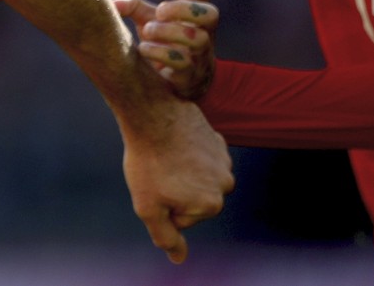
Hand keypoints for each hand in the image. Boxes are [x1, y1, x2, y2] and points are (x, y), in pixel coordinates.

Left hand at [114, 0, 218, 100]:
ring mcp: (200, 56)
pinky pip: (183, 63)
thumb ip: (133, 6)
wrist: (171, 82)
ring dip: (168, 31)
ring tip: (147, 31)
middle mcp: (205, 33)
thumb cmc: (161, 41)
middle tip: (158, 11)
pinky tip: (143, 48)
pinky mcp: (190, 76)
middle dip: (181, 8)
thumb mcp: (148, 19)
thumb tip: (114, 4)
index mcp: (196, 13)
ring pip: (198, 39)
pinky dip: (160, 53)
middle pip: (210, 13)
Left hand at [121, 98, 232, 263]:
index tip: (155, 184)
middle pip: (191, 198)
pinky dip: (184, 152)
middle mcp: (226, 183)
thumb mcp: (149, 207)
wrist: (152, 112)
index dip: (162, 204)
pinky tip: (172, 141)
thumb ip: (165, 236)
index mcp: (212, 204)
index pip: (181, 218)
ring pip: (194, 177)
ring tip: (165, 155)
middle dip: (173, 188)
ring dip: (179, 170)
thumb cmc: (148, 161)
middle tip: (157, 169)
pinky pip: (196, 156)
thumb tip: (178, 259)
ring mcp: (224, 159)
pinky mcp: (217, 139)